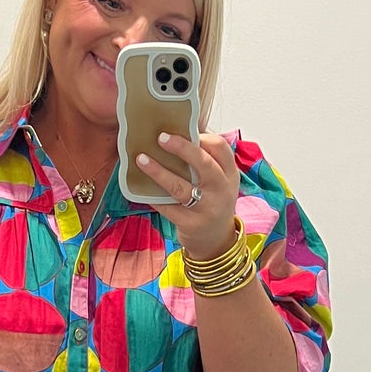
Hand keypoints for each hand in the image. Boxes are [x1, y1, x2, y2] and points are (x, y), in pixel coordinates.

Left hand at [135, 131, 240, 262]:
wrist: (216, 240)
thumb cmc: (212, 201)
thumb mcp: (219, 180)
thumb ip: (205, 160)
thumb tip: (178, 133)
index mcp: (229, 173)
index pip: (220, 147)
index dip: (201, 137)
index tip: (182, 131)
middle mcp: (221, 190)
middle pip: (203, 164)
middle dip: (182, 148)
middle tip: (161, 138)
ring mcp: (207, 208)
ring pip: (181, 187)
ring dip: (159, 172)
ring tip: (141, 159)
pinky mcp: (191, 224)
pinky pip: (168, 207)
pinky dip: (153, 196)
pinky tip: (141, 187)